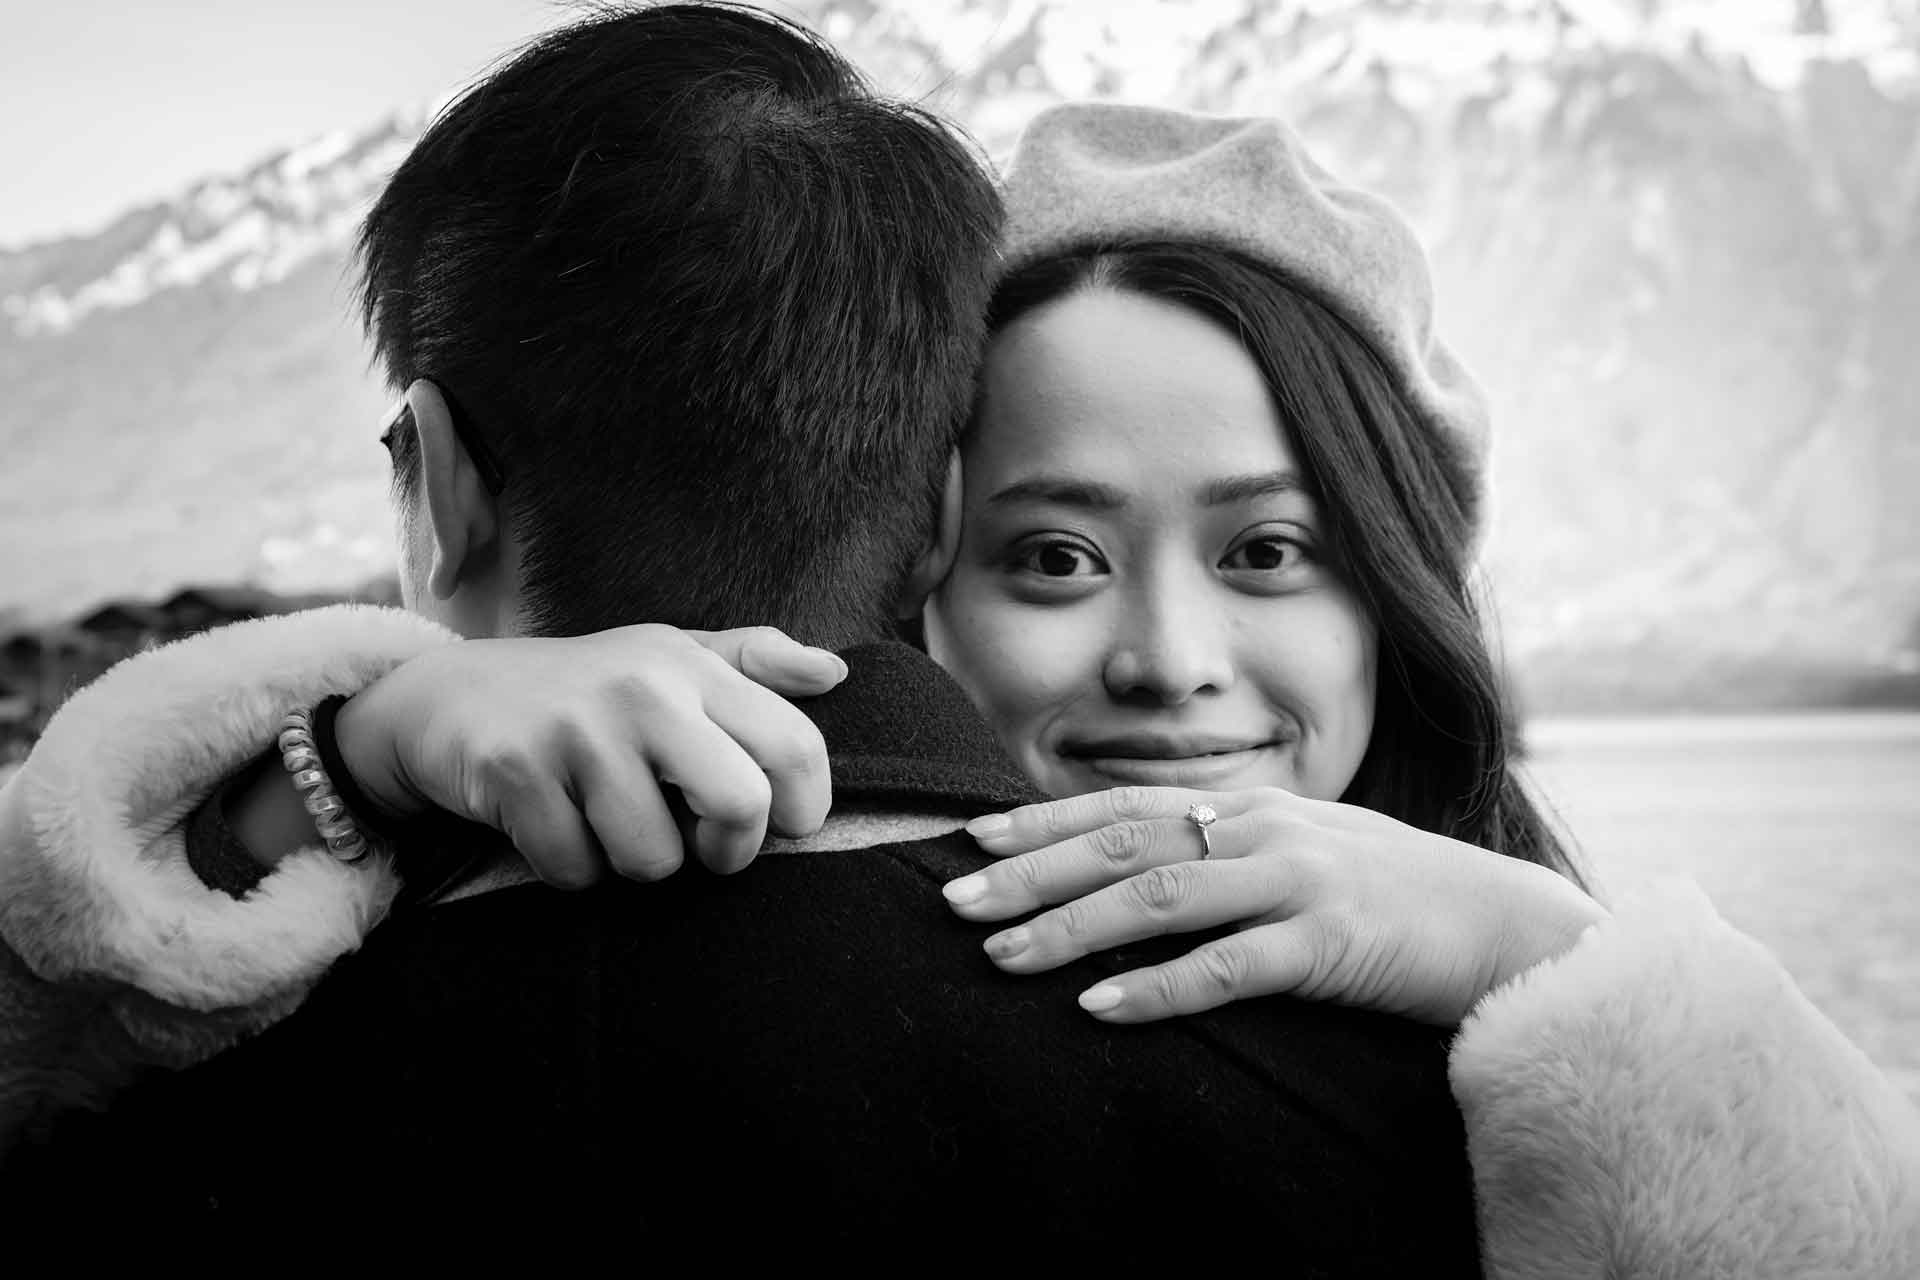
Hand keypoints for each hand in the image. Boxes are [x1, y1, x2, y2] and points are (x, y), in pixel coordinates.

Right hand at [335, 625, 844, 885]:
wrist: (443, 698)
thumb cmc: (582, 689)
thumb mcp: (667, 657)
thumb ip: (754, 662)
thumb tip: (835, 676)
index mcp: (692, 666)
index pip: (796, 746)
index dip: (803, 809)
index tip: (779, 828)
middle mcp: (643, 690)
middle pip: (740, 807)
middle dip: (727, 853)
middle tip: (699, 848)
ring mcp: (577, 729)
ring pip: (653, 858)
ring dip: (631, 863)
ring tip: (605, 821)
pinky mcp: (516, 771)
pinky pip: (577, 869)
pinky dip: (569, 868)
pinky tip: (551, 825)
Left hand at [942, 786, 1605, 1025]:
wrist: (1509, 926)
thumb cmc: (1397, 896)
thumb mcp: (1305, 854)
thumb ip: (1231, 853)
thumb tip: (1148, 866)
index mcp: (1249, 806)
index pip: (1122, 804)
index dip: (1041, 819)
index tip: (969, 835)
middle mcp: (1261, 829)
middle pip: (1121, 843)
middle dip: (1029, 872)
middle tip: (953, 900)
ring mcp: (1295, 880)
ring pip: (1158, 897)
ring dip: (1071, 929)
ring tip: (1001, 957)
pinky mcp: (1328, 941)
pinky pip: (1226, 967)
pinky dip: (1157, 987)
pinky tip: (1100, 1007)